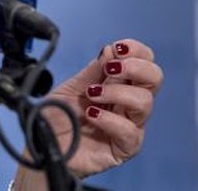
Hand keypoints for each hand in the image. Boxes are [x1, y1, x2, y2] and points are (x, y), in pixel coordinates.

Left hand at [13, 39, 162, 188]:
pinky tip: (91, 115)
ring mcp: (129, 125)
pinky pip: (129, 131)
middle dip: (135, 67)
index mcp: (119, 85)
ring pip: (144, 102)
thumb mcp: (71, 87)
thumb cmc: (57, 117)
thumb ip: (92, 71)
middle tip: (110, 69)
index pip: (144, 63)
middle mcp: (128, 104)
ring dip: (116, 92)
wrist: (43, 144)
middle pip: (154, 79)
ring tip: (91, 94)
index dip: (137, 51)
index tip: (118, 48)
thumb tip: (110, 50)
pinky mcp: (124, 148)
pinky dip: (109, 119)